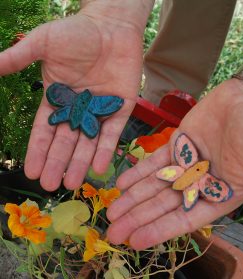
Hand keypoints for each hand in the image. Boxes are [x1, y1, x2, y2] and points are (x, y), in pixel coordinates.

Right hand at [0, 0, 153, 189]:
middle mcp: (78, 110)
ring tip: (72, 182)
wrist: (112, 26)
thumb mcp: (43, 44)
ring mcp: (100, 111)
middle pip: (66, 142)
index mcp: (58, 99)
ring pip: (88, 143)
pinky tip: (99, 168)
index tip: (31, 171)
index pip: (45, 131)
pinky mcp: (120, 109)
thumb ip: (18, 58)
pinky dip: (106, 150)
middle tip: (51, 185)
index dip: (39, 151)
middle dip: (57, 163)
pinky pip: (112, 133)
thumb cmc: (77, 32)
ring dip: (80, 163)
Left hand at [107, 79, 242, 249]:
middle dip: (138, 218)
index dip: (159, 231)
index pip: (184, 219)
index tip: (135, 241)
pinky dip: (138, 171)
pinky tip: (121, 182)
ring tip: (112, 211)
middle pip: (163, 206)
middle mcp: (199, 183)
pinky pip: (154, 161)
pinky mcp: (177, 144)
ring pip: (155, 185)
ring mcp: (186, 163)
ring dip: (133, 197)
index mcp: (219, 195)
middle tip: (113, 232)